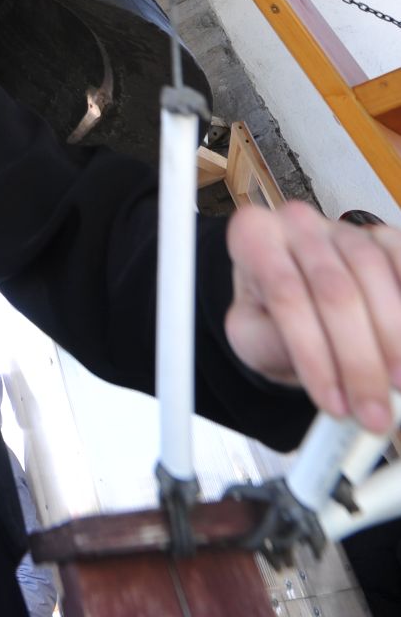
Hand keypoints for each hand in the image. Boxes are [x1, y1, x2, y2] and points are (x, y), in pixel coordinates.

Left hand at [226, 201, 400, 430]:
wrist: (295, 302)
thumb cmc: (270, 316)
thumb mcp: (250, 337)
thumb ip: (270, 344)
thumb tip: (314, 364)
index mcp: (254, 237)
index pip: (286, 295)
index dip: (313, 354)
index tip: (335, 404)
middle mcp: (298, 223)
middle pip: (334, 289)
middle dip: (359, 360)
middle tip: (374, 412)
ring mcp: (344, 227)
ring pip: (373, 273)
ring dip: (393, 337)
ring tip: (398, 387)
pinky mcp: (383, 237)